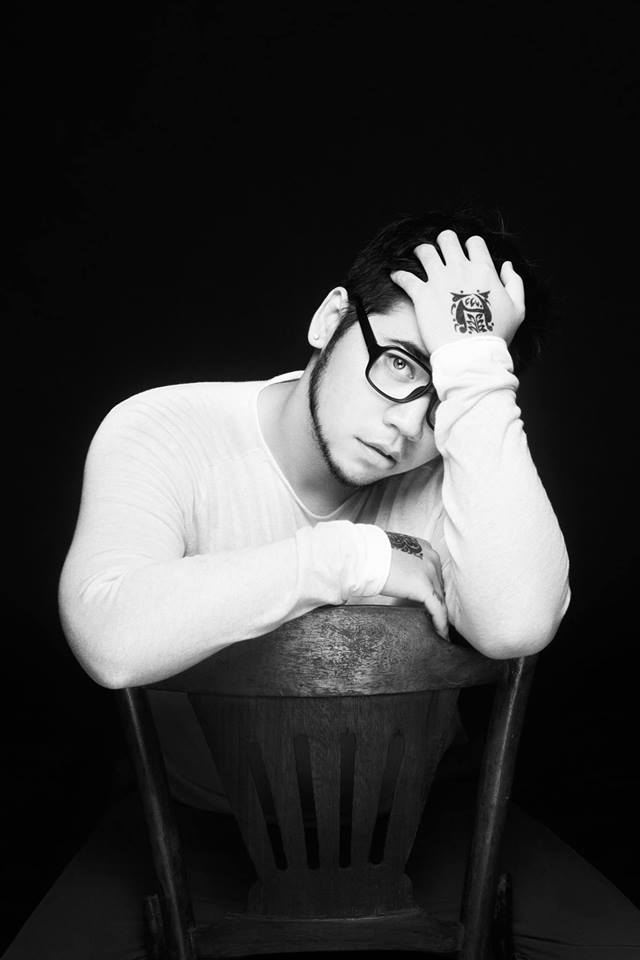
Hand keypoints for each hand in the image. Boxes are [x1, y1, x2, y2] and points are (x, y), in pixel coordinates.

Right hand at [380, 532, 448, 639]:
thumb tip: (399, 577)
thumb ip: (403, 563)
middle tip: (436, 616)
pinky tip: (441, 634)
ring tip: (440, 628)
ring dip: (441, 614)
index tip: (431, 599)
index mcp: (424, 548)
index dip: (433, 587)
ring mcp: (430, 572)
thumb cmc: (371, 553)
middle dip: (437, 600)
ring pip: (440, 598)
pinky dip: (440, 623)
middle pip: (439, 585)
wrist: (364, 554)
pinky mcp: (424, 587)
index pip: (434, 572)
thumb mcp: (394, 552)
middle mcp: (431, 558)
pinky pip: (438, 610)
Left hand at [390, 229, 525, 354]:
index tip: (465, 254)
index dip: (469, 246)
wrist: (472, 355)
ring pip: (424, 251)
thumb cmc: (495, 335)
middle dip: (443, 243)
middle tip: (439, 253)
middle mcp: (460, 269)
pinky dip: (398, 275)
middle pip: (447, 239)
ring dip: (420, 252)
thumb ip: (514, 283)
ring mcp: (439, 280)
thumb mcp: (517, 309)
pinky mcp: (422, 295)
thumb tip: (507, 266)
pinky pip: (404, 277)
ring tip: (417, 258)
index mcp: (483, 270)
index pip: (474, 242)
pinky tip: (396, 276)